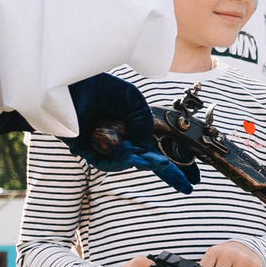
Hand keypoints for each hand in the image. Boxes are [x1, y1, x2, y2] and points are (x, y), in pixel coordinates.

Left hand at [65, 72, 196, 193]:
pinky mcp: (84, 150)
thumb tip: (147, 151)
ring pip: (128, 163)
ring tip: (161, 163)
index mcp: (130, 126)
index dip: (174, 162)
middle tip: (186, 186)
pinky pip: (107, 162)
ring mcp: (102, 145)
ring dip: (145, 164)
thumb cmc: (101, 87)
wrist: (72, 80)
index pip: (155, 148)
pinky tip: (135, 156)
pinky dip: (123, 161)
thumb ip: (144, 125)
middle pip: (145, 161)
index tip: (192, 177)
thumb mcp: (134, 102)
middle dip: (168, 174)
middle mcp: (117, 137)